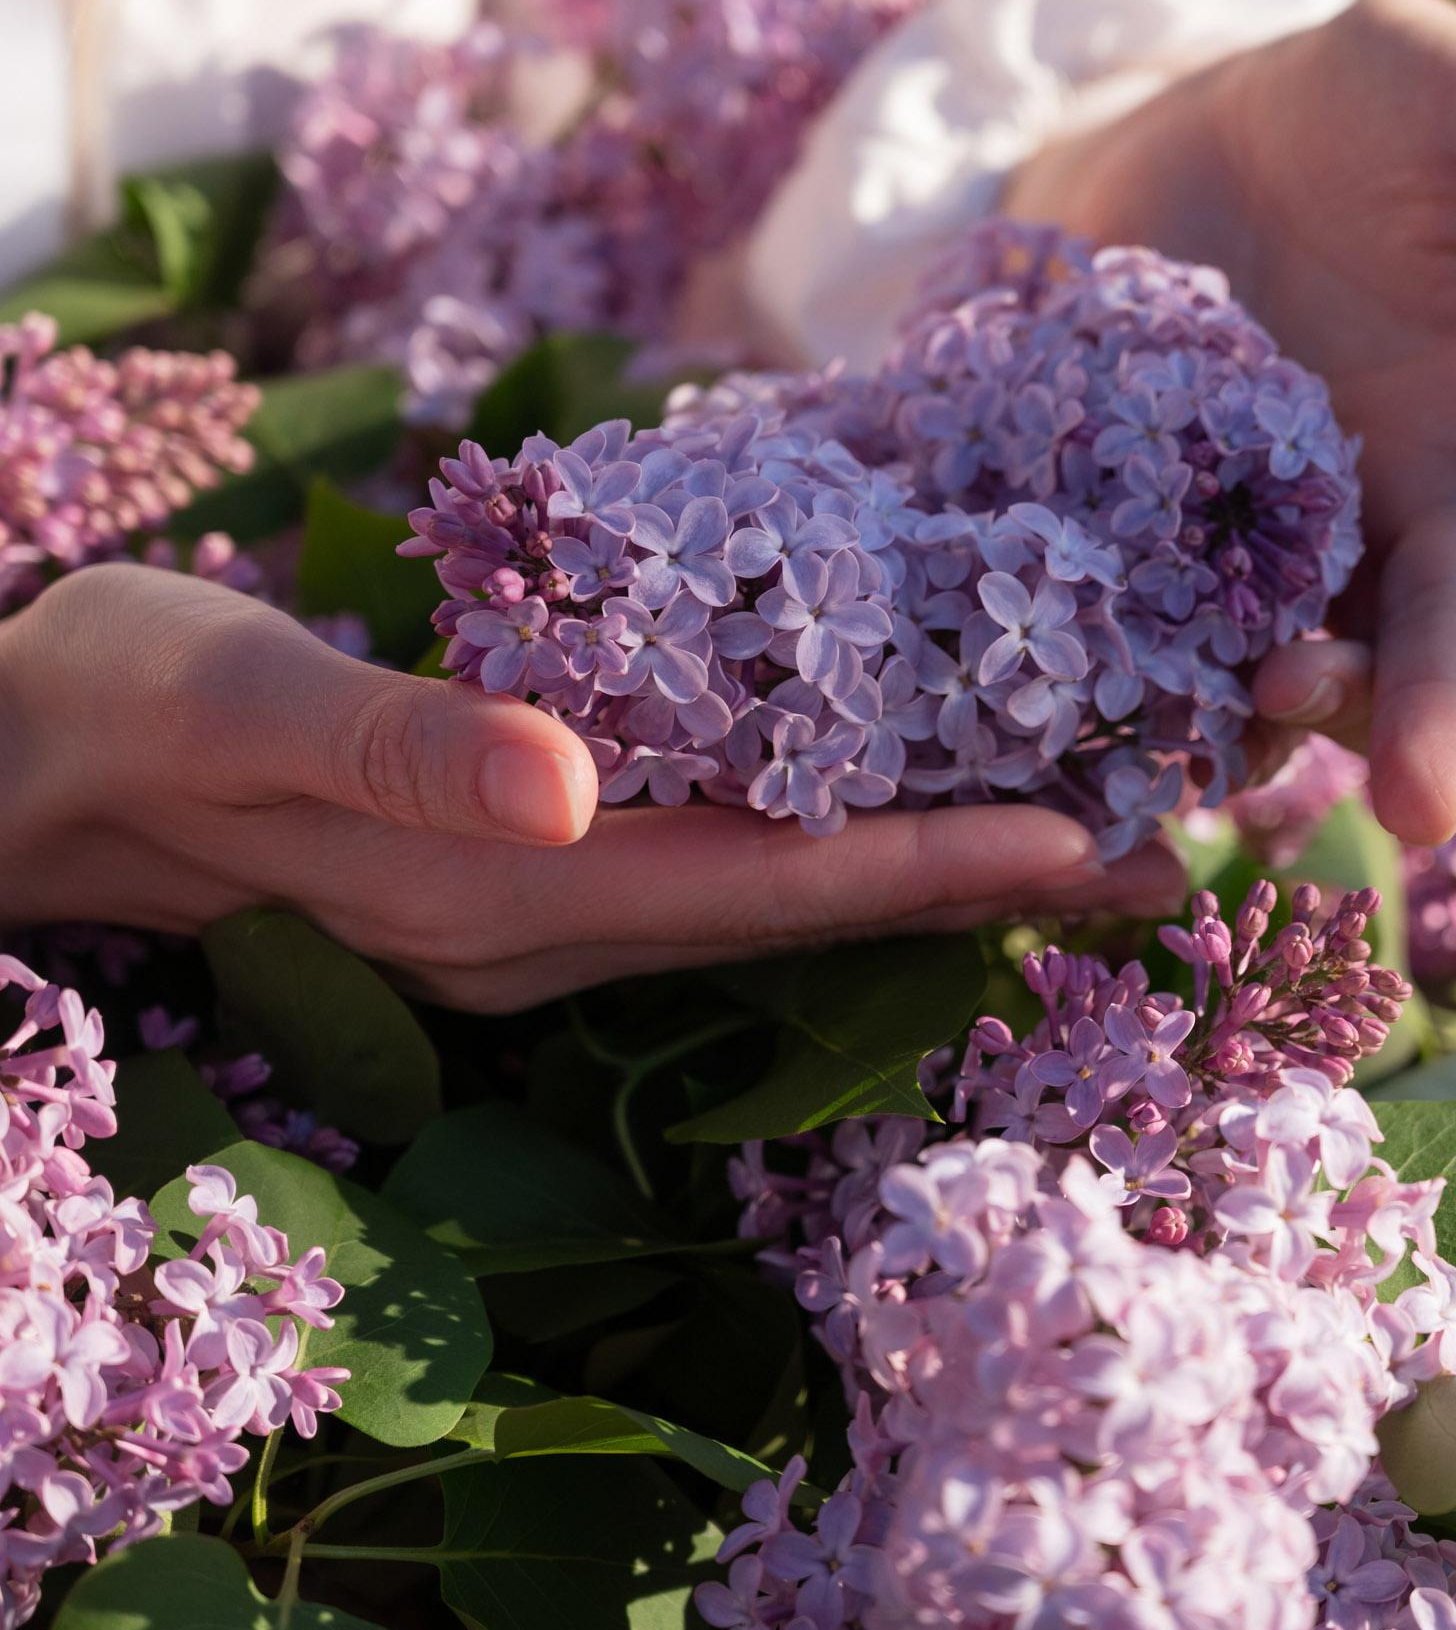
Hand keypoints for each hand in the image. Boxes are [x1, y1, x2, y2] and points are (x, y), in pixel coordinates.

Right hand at [0, 566, 1180, 1010]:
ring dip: (923, 861)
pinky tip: (877, 787)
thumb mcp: (229, 699)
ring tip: (1077, 814)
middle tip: (1165, 830)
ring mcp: (527, 918)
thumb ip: (394, 743)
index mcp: (502, 892)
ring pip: (772, 897)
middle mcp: (543, 930)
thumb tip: (566, 790)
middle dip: (985, 876)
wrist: (11, 782)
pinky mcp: (506, 880)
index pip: (772, 887)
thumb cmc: (105, 712)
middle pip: (811, 910)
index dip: (941, 863)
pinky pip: (707, 865)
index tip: (1101, 836)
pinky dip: (818, 833)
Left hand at [1011, 0, 1455, 844]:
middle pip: (1454, 644)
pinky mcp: (1180, 536)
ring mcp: (1303, 534)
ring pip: (1326, 656)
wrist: (1187, 108)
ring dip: (1312, 705)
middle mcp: (1434, 505)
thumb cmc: (1385, 106)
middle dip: (1439, 728)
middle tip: (1421, 808)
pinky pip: (1191, 630)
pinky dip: (1182, 670)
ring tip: (1274, 698)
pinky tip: (1153, 688)